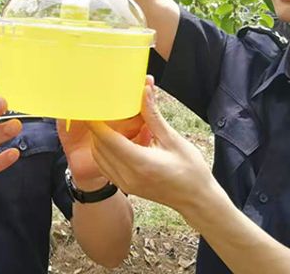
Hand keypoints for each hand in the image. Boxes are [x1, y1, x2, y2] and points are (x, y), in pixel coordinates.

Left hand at [88, 79, 211, 213]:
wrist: (196, 199)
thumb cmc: (191, 170)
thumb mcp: (173, 139)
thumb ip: (152, 115)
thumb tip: (143, 90)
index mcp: (140, 163)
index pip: (107, 139)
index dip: (97, 121)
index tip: (92, 106)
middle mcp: (128, 175)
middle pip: (100, 146)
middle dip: (99, 126)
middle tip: (104, 109)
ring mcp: (125, 184)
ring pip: (99, 156)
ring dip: (100, 138)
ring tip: (111, 122)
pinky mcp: (126, 187)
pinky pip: (105, 166)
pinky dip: (105, 151)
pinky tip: (117, 139)